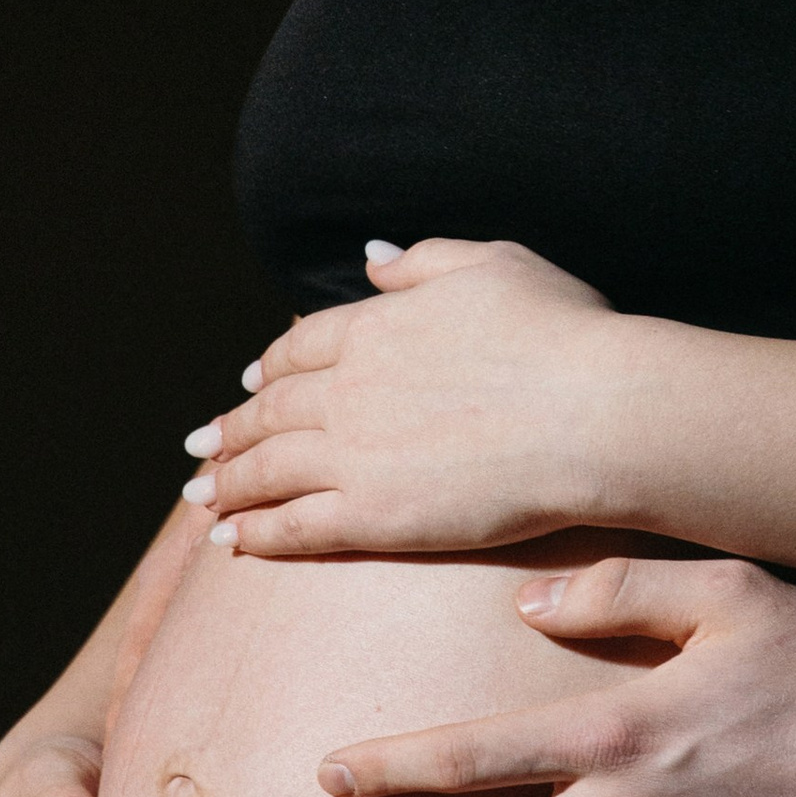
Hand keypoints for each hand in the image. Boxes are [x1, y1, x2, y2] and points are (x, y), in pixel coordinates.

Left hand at [185, 237, 622, 556]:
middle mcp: (350, 387)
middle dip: (230, 429)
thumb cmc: (564, 334)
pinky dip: (257, 533)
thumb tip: (373, 253)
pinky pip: (296, 525)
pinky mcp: (373, 516)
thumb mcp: (495, 265)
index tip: (250, 382)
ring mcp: (355, 454)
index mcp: (376, 324)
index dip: (269, 367)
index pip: (299, 348)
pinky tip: (232, 543)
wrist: (595, 412)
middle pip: (270, 409)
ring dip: (227, 483)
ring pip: (268, 468)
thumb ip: (425, 259)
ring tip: (201, 497)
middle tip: (200, 448)